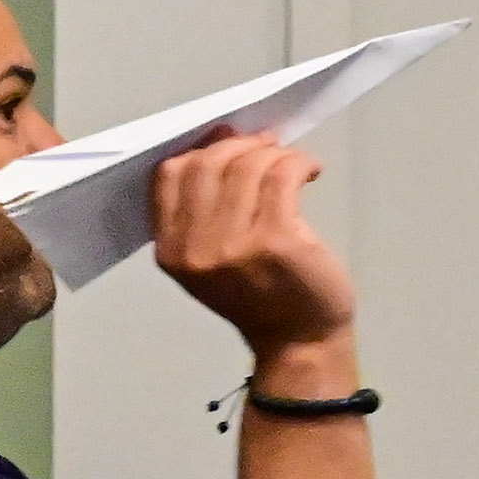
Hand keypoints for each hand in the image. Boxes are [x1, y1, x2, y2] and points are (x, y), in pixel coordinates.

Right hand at [152, 131, 355, 363]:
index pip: (169, 174)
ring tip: (292, 163)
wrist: (297, 341)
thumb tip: (222, 136)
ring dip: (274, 154)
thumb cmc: (258, 295)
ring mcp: (233, 246)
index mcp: (171, 250)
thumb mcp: (209, 257)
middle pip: (207, 163)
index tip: (231, 143)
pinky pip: (282, 176)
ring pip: (247, 166)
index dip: (201, 148)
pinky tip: (309, 170)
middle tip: (268, 149)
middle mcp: (195, 249)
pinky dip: (298, 162)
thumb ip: (204, 207)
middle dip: (240, 146)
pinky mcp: (275, 241)